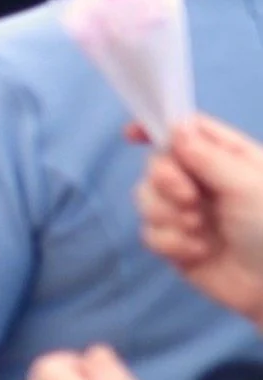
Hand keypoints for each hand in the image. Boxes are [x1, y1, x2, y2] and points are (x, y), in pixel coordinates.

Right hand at [136, 116, 262, 322]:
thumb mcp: (248, 186)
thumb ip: (208, 155)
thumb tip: (175, 128)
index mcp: (227, 160)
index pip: (186, 131)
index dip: (157, 127)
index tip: (132, 135)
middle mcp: (204, 183)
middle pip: (157, 164)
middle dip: (165, 181)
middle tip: (189, 199)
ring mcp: (189, 214)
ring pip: (145, 198)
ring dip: (167, 214)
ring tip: (199, 230)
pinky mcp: (177, 245)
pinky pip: (149, 234)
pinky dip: (171, 242)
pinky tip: (199, 252)